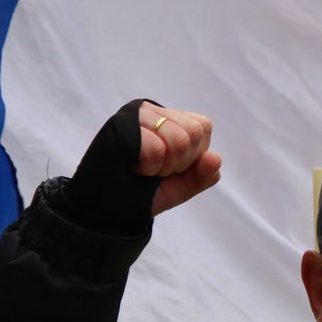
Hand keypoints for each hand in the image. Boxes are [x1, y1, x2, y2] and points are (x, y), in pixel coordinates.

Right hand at [64, 99, 222, 232]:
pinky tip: (133, 167)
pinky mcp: (122, 124)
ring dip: (164, 166)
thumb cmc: (142, 193)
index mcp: (170, 120)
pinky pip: (156, 148)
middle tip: (155, 170)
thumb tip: (215, 158)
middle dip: (179, 162)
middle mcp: (154, 111)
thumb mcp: (180, 187)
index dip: (192, 156)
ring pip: (179, 139)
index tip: (170, 168)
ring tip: (144, 169)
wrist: (106, 210)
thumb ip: (202, 174)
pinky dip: (149, 167)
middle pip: (194, 132)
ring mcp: (137, 115)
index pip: (202, 127)